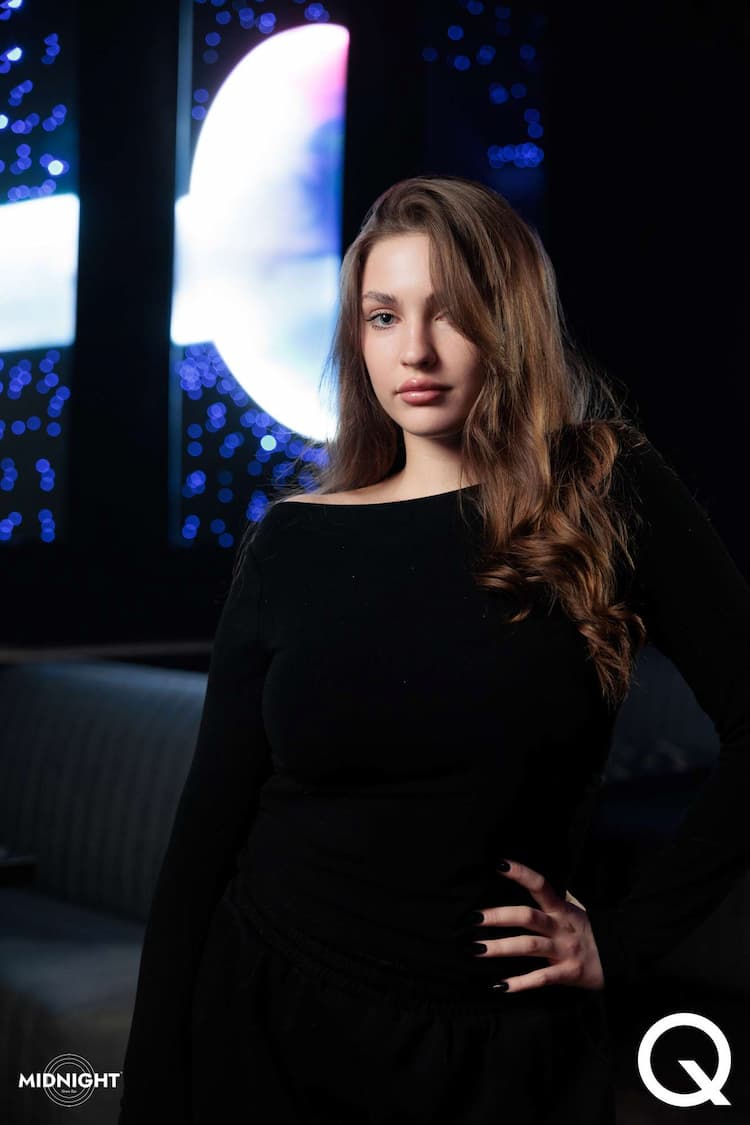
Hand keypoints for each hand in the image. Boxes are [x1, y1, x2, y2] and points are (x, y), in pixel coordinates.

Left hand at [468, 859, 604, 992]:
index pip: (540, 885)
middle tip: (471, 918)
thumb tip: (532, 880)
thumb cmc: (589, 933)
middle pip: (527, 916)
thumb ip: (554, 898)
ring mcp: (564, 951)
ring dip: (500, 948)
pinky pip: (541, 978)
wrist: (620, 960)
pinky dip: (520, 983)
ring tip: (475, 949)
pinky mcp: (568, 974)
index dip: (521, 873)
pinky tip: (499, 986)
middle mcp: (561, 927)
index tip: (498, 864)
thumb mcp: (574, 910)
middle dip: (498, 916)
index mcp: (562, 909)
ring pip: (529, 947)